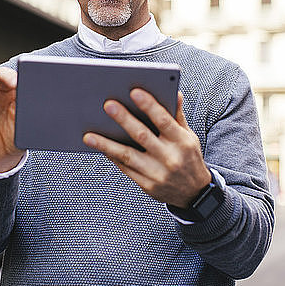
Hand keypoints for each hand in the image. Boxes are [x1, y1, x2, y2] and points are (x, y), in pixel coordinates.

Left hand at [83, 89, 210, 207]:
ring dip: (107, 144)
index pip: (164, 120)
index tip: (134, 92)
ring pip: (128, 155)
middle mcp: (170, 158)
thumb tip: (174, 92)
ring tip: (89, 135)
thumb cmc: (188, 157)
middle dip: (124, 119)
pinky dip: (112, 156)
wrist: (195, 193)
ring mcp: (157, 173)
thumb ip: (177, 115)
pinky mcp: (147, 185)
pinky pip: (126, 168)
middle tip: (108, 105)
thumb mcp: (189, 136)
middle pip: (142, 136)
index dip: (149, 106)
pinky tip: (100, 147)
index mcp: (182, 141)